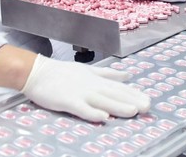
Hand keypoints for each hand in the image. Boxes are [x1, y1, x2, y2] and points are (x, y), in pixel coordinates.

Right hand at [22, 55, 150, 122]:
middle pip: (114, 93)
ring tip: (133, 111)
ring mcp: (80, 92)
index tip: (148, 99)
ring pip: (102, 100)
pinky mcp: (67, 101)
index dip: (134, 93)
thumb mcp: (88, 69)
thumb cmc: (62, 72)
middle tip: (147, 107)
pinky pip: (81, 108)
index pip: (119, 87)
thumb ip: (108, 74)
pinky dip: (92, 112)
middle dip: (132, 100)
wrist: (37, 72)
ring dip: (118, 106)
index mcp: (96, 79)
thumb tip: (126, 75)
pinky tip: (103, 117)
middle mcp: (91, 85)